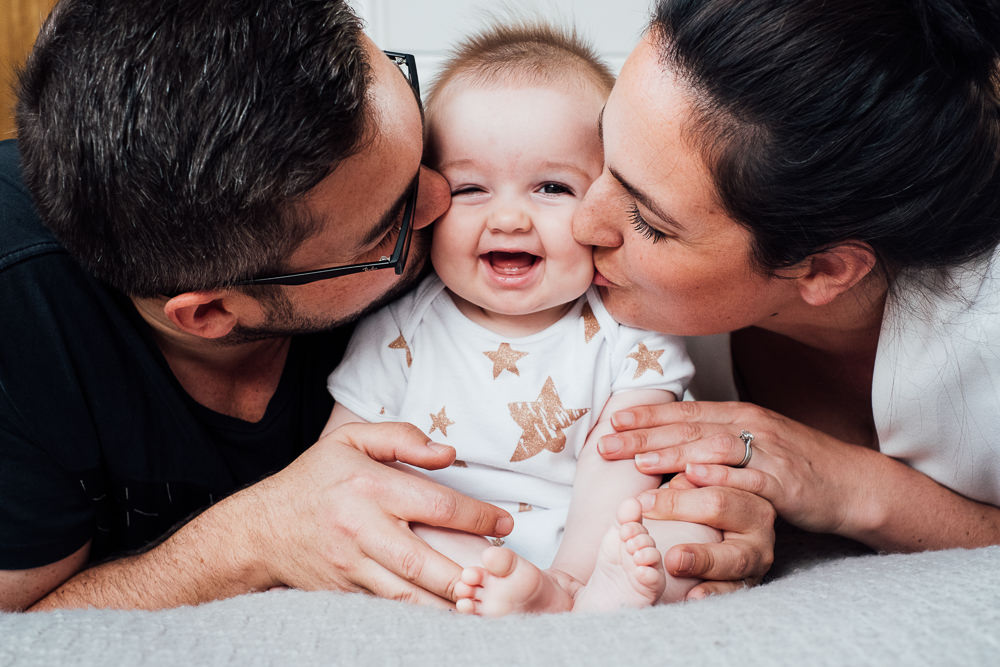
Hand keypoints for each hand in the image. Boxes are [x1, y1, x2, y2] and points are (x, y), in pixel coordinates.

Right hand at [247, 421, 513, 607]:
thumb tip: (449, 453)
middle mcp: (361, 528)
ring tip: (483, 603)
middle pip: (423, 561)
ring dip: (447, 604)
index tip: (505, 524)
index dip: (478, 517)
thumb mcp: (351, 439)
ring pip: (407, 594)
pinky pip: (388, 607)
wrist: (261, 529)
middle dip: (465, 574)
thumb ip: (401, 437)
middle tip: (500, 575)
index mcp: (370, 486)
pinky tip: (448, 615)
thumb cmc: (314, 478)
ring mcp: (351, 565)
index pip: (436, 505)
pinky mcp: (344, 591)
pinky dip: (419, 615)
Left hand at [599, 400, 876, 535]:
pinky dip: (721, 477)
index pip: (684, 412)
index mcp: (739, 415)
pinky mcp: (786, 482)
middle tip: (606, 444)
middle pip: (690, 428)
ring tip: (639, 462)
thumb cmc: (796, 466)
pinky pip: (749, 479)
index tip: (611, 421)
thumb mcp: (752, 444)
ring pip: (714, 449)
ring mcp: (769, 452)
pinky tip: (695, 478)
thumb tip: (669, 444)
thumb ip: (714, 440)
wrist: (852, 483)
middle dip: (645, 435)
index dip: (647, 416)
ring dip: (674, 454)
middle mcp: (751, 426)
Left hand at [639, 472, 774, 597]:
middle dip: (681, 505)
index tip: (645, 460)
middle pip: (721, 503)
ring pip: (735, 554)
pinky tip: (692, 596)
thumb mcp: (700, 480)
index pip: (713, 466)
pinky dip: (712, 591)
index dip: (680, 462)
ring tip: (673, 559)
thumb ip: (684, 470)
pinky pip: (733, 589)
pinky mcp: (750, 582)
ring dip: (702, 557)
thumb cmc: (708, 503)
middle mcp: (757, 516)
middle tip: (644, 504)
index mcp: (745, 482)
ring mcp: (757, 553)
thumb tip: (651, 455)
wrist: (733, 538)